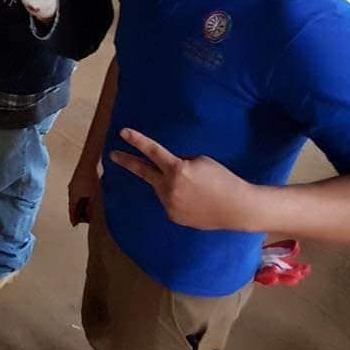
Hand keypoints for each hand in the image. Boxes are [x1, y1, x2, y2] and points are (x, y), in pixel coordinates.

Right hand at [68, 161, 99, 225]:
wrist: (92, 159)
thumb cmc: (92, 177)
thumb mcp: (94, 196)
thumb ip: (92, 208)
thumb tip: (92, 218)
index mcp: (73, 196)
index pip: (72, 211)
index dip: (74, 219)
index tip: (75, 225)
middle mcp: (71, 190)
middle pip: (73, 205)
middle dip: (79, 212)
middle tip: (86, 218)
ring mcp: (75, 183)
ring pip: (77, 198)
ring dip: (82, 204)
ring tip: (90, 208)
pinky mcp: (79, 177)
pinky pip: (80, 191)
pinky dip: (84, 196)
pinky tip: (91, 196)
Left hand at [109, 128, 256, 231]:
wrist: (236, 208)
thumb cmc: (222, 179)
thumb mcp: (200, 161)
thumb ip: (179, 162)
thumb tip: (167, 166)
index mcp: (177, 169)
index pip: (152, 151)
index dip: (137, 140)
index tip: (123, 132)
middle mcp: (169, 188)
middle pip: (142, 172)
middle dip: (127, 162)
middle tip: (112, 156)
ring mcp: (169, 204)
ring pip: (160, 187)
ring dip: (167, 183)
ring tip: (192, 187)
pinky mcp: (173, 216)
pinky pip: (168, 201)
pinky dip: (176, 197)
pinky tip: (193, 200)